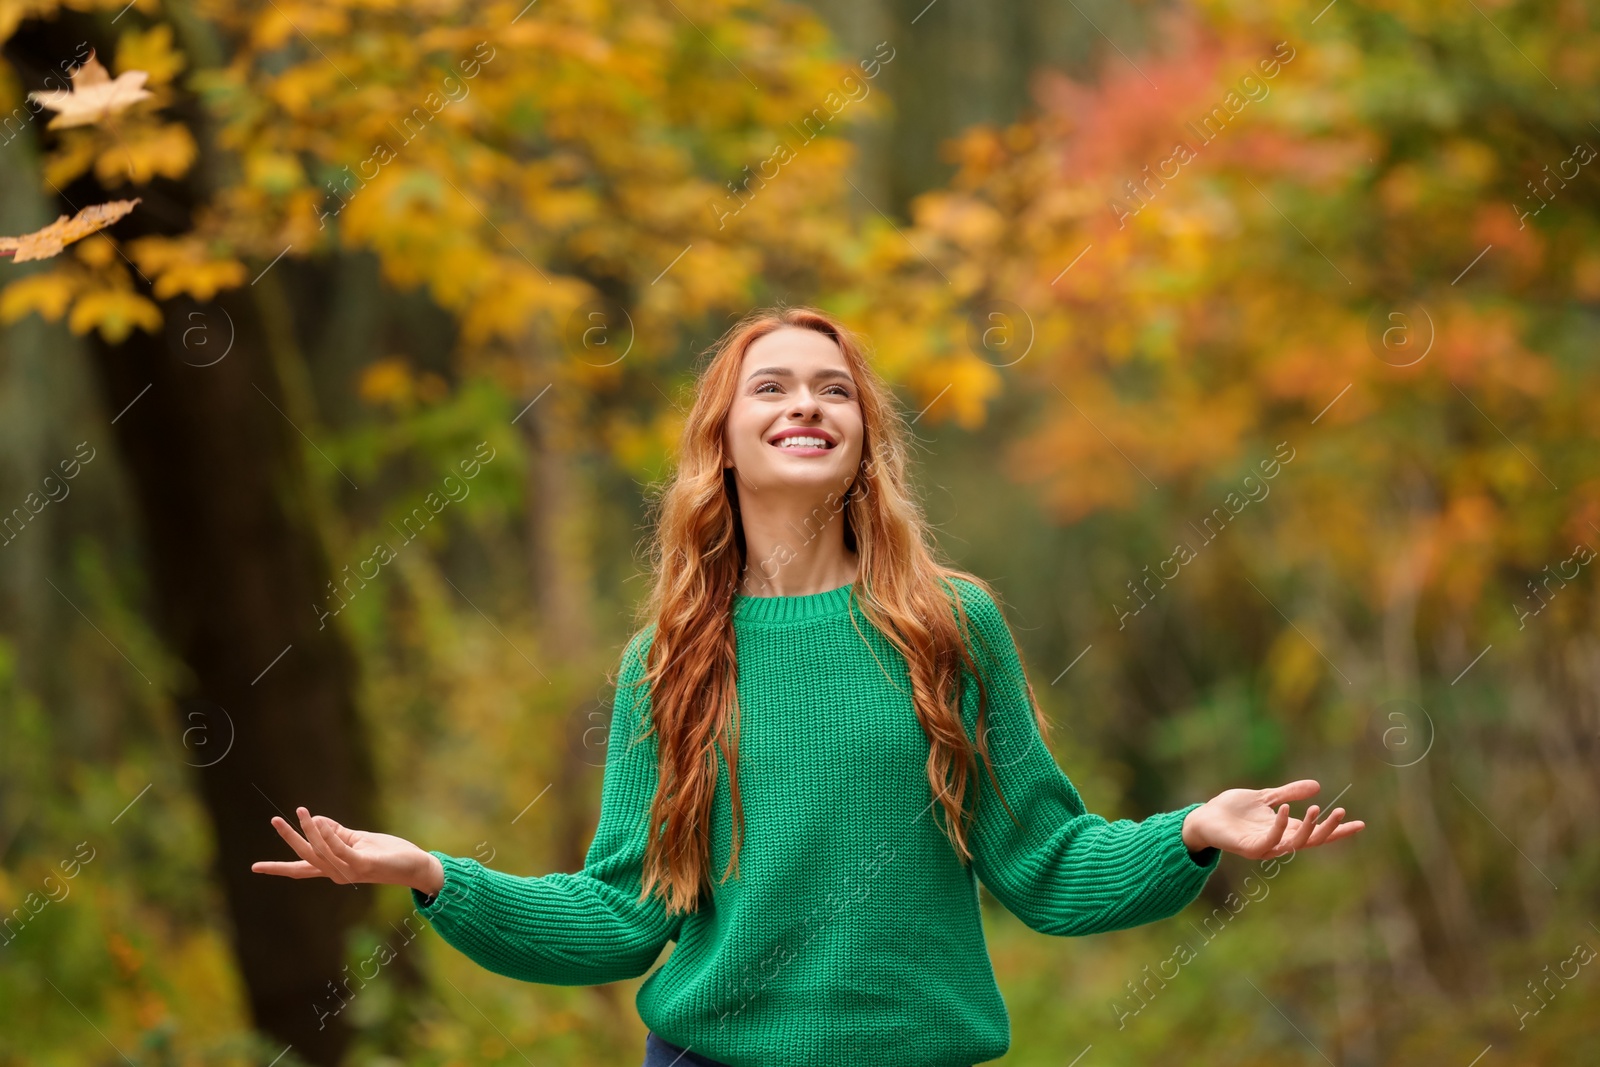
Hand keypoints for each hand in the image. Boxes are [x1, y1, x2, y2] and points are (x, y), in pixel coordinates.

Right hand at [251, 806, 444, 895]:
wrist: (415, 865)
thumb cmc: (387, 853)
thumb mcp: (358, 840)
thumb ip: (336, 833)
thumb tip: (315, 821)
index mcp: (334, 868)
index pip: (301, 868)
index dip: (278, 867)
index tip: (254, 868)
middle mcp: (337, 873)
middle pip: (305, 857)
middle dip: (289, 839)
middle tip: (274, 820)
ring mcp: (349, 871)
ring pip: (320, 851)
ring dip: (309, 830)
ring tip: (300, 811)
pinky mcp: (363, 866)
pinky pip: (339, 849)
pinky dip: (328, 836)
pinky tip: (319, 822)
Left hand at [1182, 779, 1364, 859]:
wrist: (1204, 817)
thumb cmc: (1233, 810)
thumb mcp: (1266, 797)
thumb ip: (1289, 793)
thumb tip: (1317, 786)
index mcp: (1285, 830)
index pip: (1317, 833)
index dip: (1338, 830)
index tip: (1360, 825)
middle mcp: (1278, 841)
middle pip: (1311, 841)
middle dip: (1328, 830)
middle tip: (1340, 812)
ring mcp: (1265, 847)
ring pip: (1295, 843)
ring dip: (1309, 828)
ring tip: (1319, 809)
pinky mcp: (1249, 848)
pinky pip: (1269, 840)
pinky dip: (1279, 826)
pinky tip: (1285, 809)